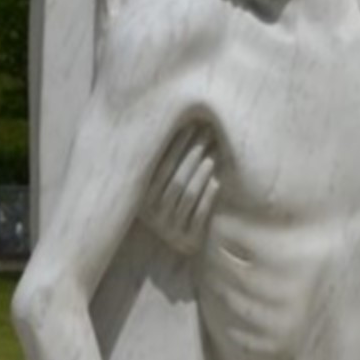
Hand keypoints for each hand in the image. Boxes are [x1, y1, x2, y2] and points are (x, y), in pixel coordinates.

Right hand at [142, 122, 217, 253]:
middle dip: (193, 154)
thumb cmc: (181, 201)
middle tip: (208, 134)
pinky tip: (217, 183)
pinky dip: (208, 197)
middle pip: (175, 180)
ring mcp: (169, 231)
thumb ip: (169, 159)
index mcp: (141, 199)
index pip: (160, 167)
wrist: (191, 241)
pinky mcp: (187, 241)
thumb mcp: (170, 182)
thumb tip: (185, 118)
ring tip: (212, 157)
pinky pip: (199, 215)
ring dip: (201, 173)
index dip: (176, 145)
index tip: (192, 125)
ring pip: (187, 195)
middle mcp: (152, 217)